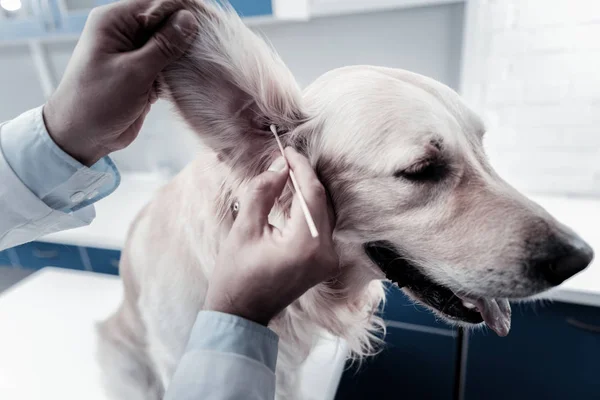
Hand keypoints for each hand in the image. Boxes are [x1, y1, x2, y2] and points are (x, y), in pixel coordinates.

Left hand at [43, 0, 197, 165]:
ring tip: (211, 60)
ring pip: (169, 44)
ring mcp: (134, 54)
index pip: (157, 3)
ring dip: (187, 52)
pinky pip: (167, 64)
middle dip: (189, 31)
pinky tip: (198, 74)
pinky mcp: (143, 74)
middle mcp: (124, 33)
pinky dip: (181, 69)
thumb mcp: (134, 72)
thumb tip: (189, 19)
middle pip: (165, 21)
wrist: (81, 137)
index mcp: (114, 21)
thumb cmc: (97, 102)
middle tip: (216, 44)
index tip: (212, 22)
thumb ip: (164, 46)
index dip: (185, 10)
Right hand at [204, 148, 339, 325]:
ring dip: (308, 191)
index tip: (287, 150)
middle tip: (285, 158)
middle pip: (322, 201)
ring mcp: (329, 260)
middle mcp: (326, 253)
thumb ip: (264, 191)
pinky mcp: (325, 263)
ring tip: (287, 174)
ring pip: (325, 212)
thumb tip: (280, 164)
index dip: (301, 167)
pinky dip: (310, 209)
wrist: (241, 313)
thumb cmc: (236, 275)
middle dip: (305, 177)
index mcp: (306, 246)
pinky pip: (322, 226)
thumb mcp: (245, 228)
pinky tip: (294, 197)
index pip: (312, 194)